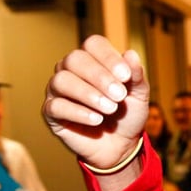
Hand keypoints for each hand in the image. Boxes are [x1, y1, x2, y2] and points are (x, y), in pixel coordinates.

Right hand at [42, 35, 148, 169]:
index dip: (109, 57)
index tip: (126, 76)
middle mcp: (71, 70)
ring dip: (88, 94)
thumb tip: (131, 54)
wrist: (120, 145)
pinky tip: (97, 120)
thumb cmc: (127, 115)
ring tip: (110, 108)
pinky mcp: (51, 112)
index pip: (93, 44)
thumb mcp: (139, 96)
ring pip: (62, 80)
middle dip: (99, 76)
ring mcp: (58, 90)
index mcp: (94, 59)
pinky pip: (56, 106)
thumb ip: (136, 76)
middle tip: (119, 96)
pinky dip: (78, 112)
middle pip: (75, 59)